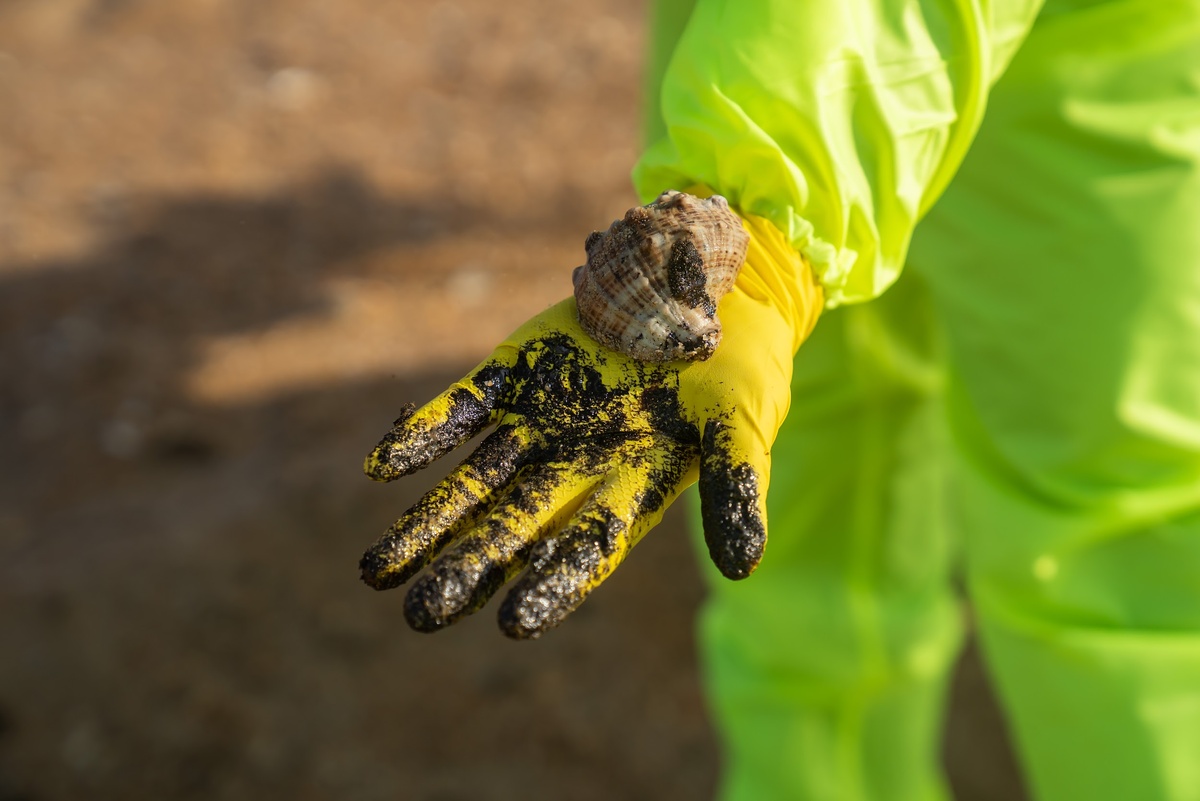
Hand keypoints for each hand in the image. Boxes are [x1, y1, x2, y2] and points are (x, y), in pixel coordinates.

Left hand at [360, 214, 821, 638]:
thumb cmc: (739, 368)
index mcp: (629, 491)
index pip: (585, 551)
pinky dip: (423, 433)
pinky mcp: (515, 374)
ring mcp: (538, 423)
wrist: (709, 292)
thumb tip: (744, 567)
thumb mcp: (744, 426)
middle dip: (466, 569)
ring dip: (425, 523)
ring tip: (374, 572)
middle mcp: (574, 468)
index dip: (552, 585)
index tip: (511, 623)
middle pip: (512, 529)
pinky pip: (462, 409)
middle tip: (420, 614)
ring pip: (472, 483)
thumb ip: (735, 489)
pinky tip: (383, 464)